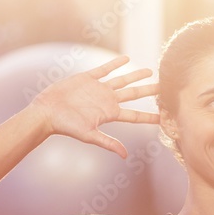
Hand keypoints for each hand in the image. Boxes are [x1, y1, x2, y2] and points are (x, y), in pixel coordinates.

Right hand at [29, 56, 159, 157]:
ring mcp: (98, 89)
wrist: (47, 112)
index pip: (135, 115)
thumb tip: (125, 156)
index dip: (150, 116)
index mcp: (110, 114)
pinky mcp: (87, 78)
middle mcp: (107, 100)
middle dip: (150, 91)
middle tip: (166, 87)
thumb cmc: (67, 126)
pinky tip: (125, 58)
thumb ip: (108, 143)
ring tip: (149, 71)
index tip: (166, 116)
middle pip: (134, 95)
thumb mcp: (89, 135)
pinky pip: (104, 69)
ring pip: (122, 80)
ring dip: (135, 75)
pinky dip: (115, 63)